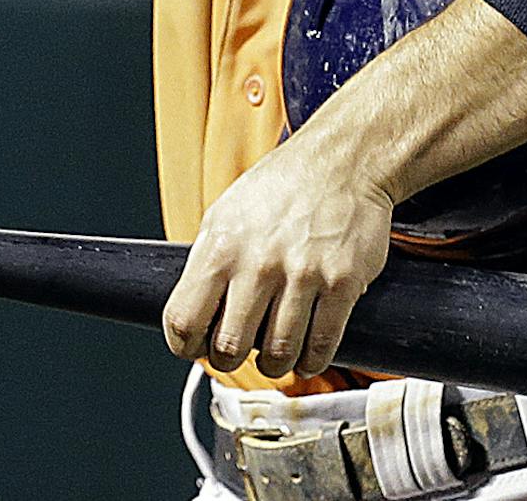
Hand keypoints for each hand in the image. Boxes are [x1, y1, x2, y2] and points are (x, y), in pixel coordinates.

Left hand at [162, 138, 393, 379]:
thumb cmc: (281, 188)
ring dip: (273, 365)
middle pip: (228, 348)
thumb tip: (195, 314)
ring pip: (277, 354)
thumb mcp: (225, 214)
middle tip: (237, 354)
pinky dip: (311, 361)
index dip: (185, 346)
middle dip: (228, 361)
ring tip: (274, 357)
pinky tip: (306, 355)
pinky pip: (322, 346)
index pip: (184, 320)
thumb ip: (208, 262)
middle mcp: (258, 263)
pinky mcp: (342, 283)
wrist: (342, 161)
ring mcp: (302, 274)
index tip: (195, 347)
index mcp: (221, 246)